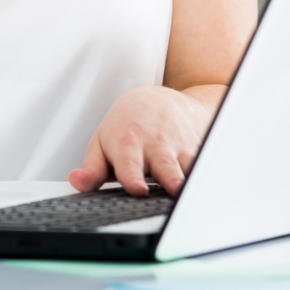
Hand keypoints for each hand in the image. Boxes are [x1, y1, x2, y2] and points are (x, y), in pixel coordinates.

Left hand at [67, 85, 215, 196]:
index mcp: (127, 144)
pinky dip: (210, 171)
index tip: (138, 189)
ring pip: (190, 163)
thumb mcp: (102, 143)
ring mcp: (178, 146)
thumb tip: (77, 182)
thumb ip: (91, 169)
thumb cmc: (124, 127)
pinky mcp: (197, 149)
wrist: (156, 100)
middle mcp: (154, 145)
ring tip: (196, 189)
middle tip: (175, 189)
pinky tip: (212, 185)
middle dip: (170, 177)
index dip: (133, 177)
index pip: (129, 164)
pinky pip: (206, 161)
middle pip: (165, 164)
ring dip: (193, 176)